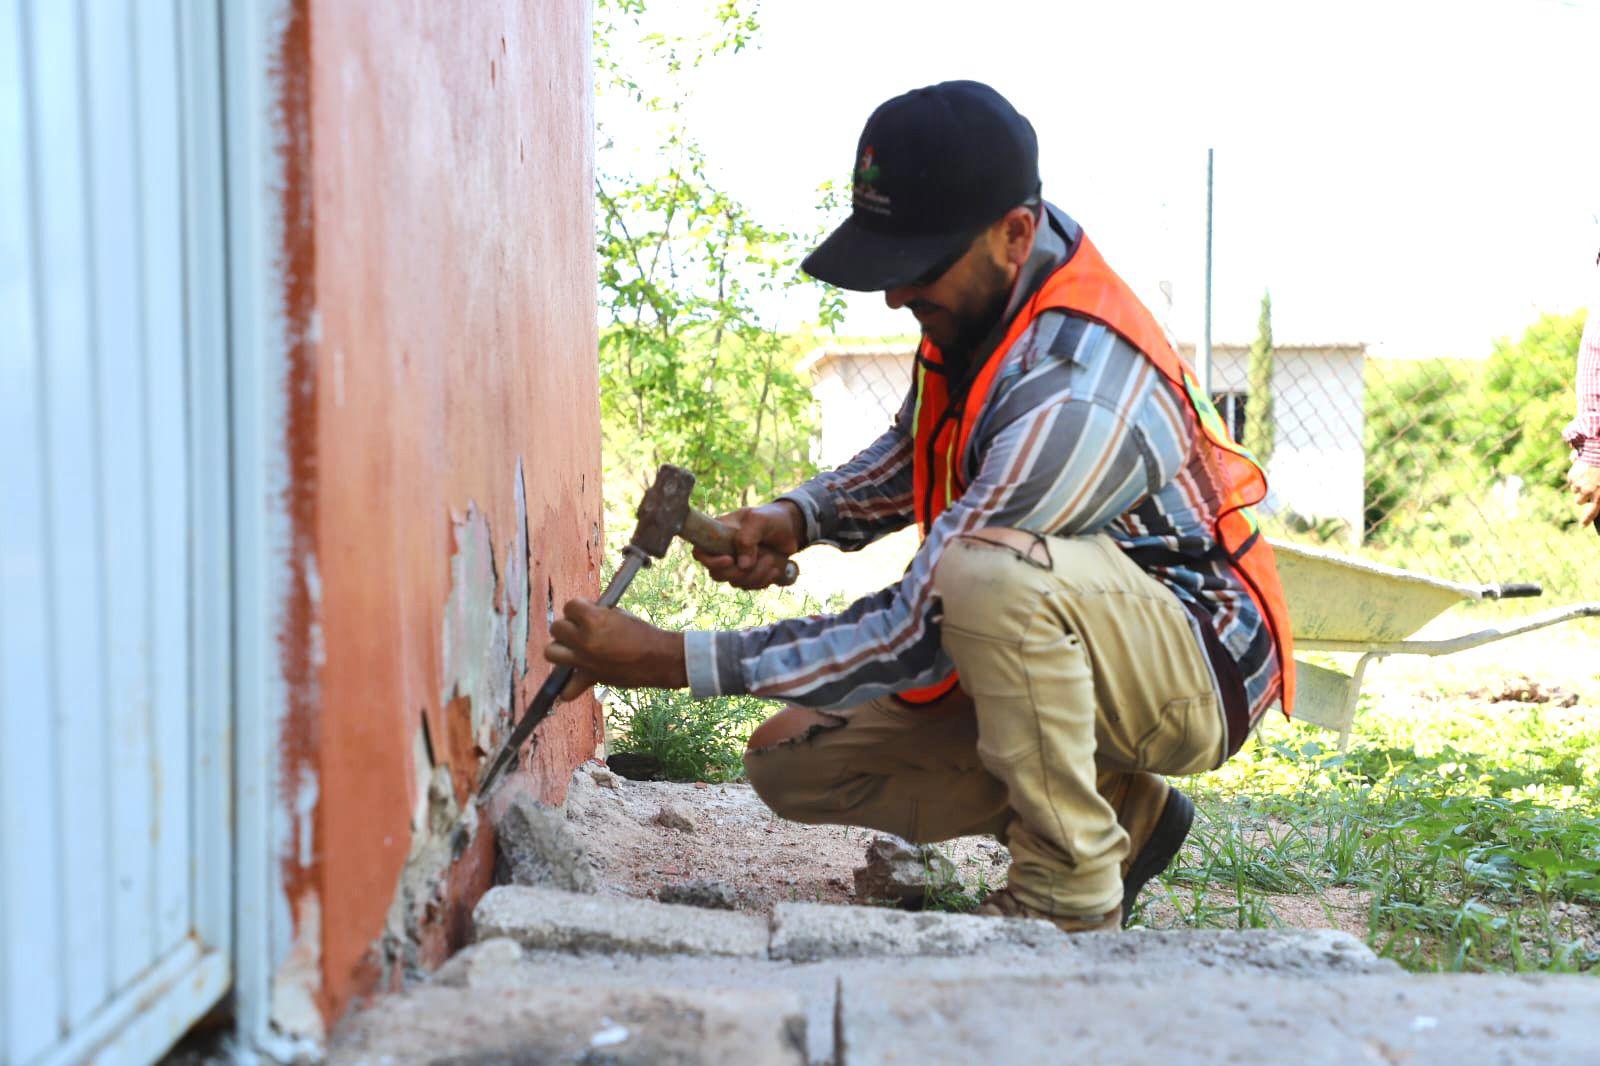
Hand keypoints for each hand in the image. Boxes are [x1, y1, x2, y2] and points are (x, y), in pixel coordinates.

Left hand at [544, 600, 686, 699]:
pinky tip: (572, 684)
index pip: (569, 606)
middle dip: (567, 626)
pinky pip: (568, 690)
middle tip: (580, 630)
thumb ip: (596, 615)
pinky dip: (567, 689)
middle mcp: (584, 639)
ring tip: (573, 650)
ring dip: (560, 649)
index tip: (586, 611)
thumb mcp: (618, 615)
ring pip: (551, 652)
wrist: (658, 658)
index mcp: (593, 620)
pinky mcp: (590, 678)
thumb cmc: (642, 633)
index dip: (577, 607)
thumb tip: (582, 616)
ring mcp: (584, 660)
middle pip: (556, 628)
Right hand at [693, 500, 803, 589]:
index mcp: (718, 535)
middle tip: (764, 557)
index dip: (710, 561)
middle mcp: (722, 552)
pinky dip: (762, 581)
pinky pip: (749, 587)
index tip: (730, 559)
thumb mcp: (760, 520)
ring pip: (735, 582)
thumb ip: (748, 538)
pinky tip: (774, 568)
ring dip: (756, 575)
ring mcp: (735, 565)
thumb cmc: (771, 518)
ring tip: (772, 559)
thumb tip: (742, 566)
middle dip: (740, 572)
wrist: (790, 530)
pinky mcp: (748, 575)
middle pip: (717, 574)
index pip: (700, 553)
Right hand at [1569, 459, 1599, 525]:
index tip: (1582, 525)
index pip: (1591, 513)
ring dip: (1579, 486)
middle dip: (1582, 497)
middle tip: (1590, 489)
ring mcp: (1578, 484)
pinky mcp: (1572, 476)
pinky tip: (1583, 470)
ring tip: (1588, 476)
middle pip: (1579, 501)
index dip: (1586, 520)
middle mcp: (1587, 492)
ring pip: (1575, 490)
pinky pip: (1572, 480)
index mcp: (1599, 496)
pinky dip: (1576, 477)